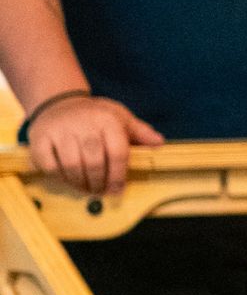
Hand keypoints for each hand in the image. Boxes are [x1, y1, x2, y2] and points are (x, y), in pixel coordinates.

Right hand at [25, 95, 161, 197]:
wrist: (59, 103)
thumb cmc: (95, 115)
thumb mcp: (121, 117)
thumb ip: (140, 132)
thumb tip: (159, 143)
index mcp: (108, 119)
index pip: (118, 152)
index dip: (119, 175)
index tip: (118, 189)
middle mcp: (83, 123)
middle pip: (94, 162)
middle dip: (99, 182)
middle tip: (100, 190)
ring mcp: (60, 131)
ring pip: (72, 165)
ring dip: (80, 183)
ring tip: (86, 188)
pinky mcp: (39, 139)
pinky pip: (49, 166)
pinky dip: (59, 178)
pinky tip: (68, 179)